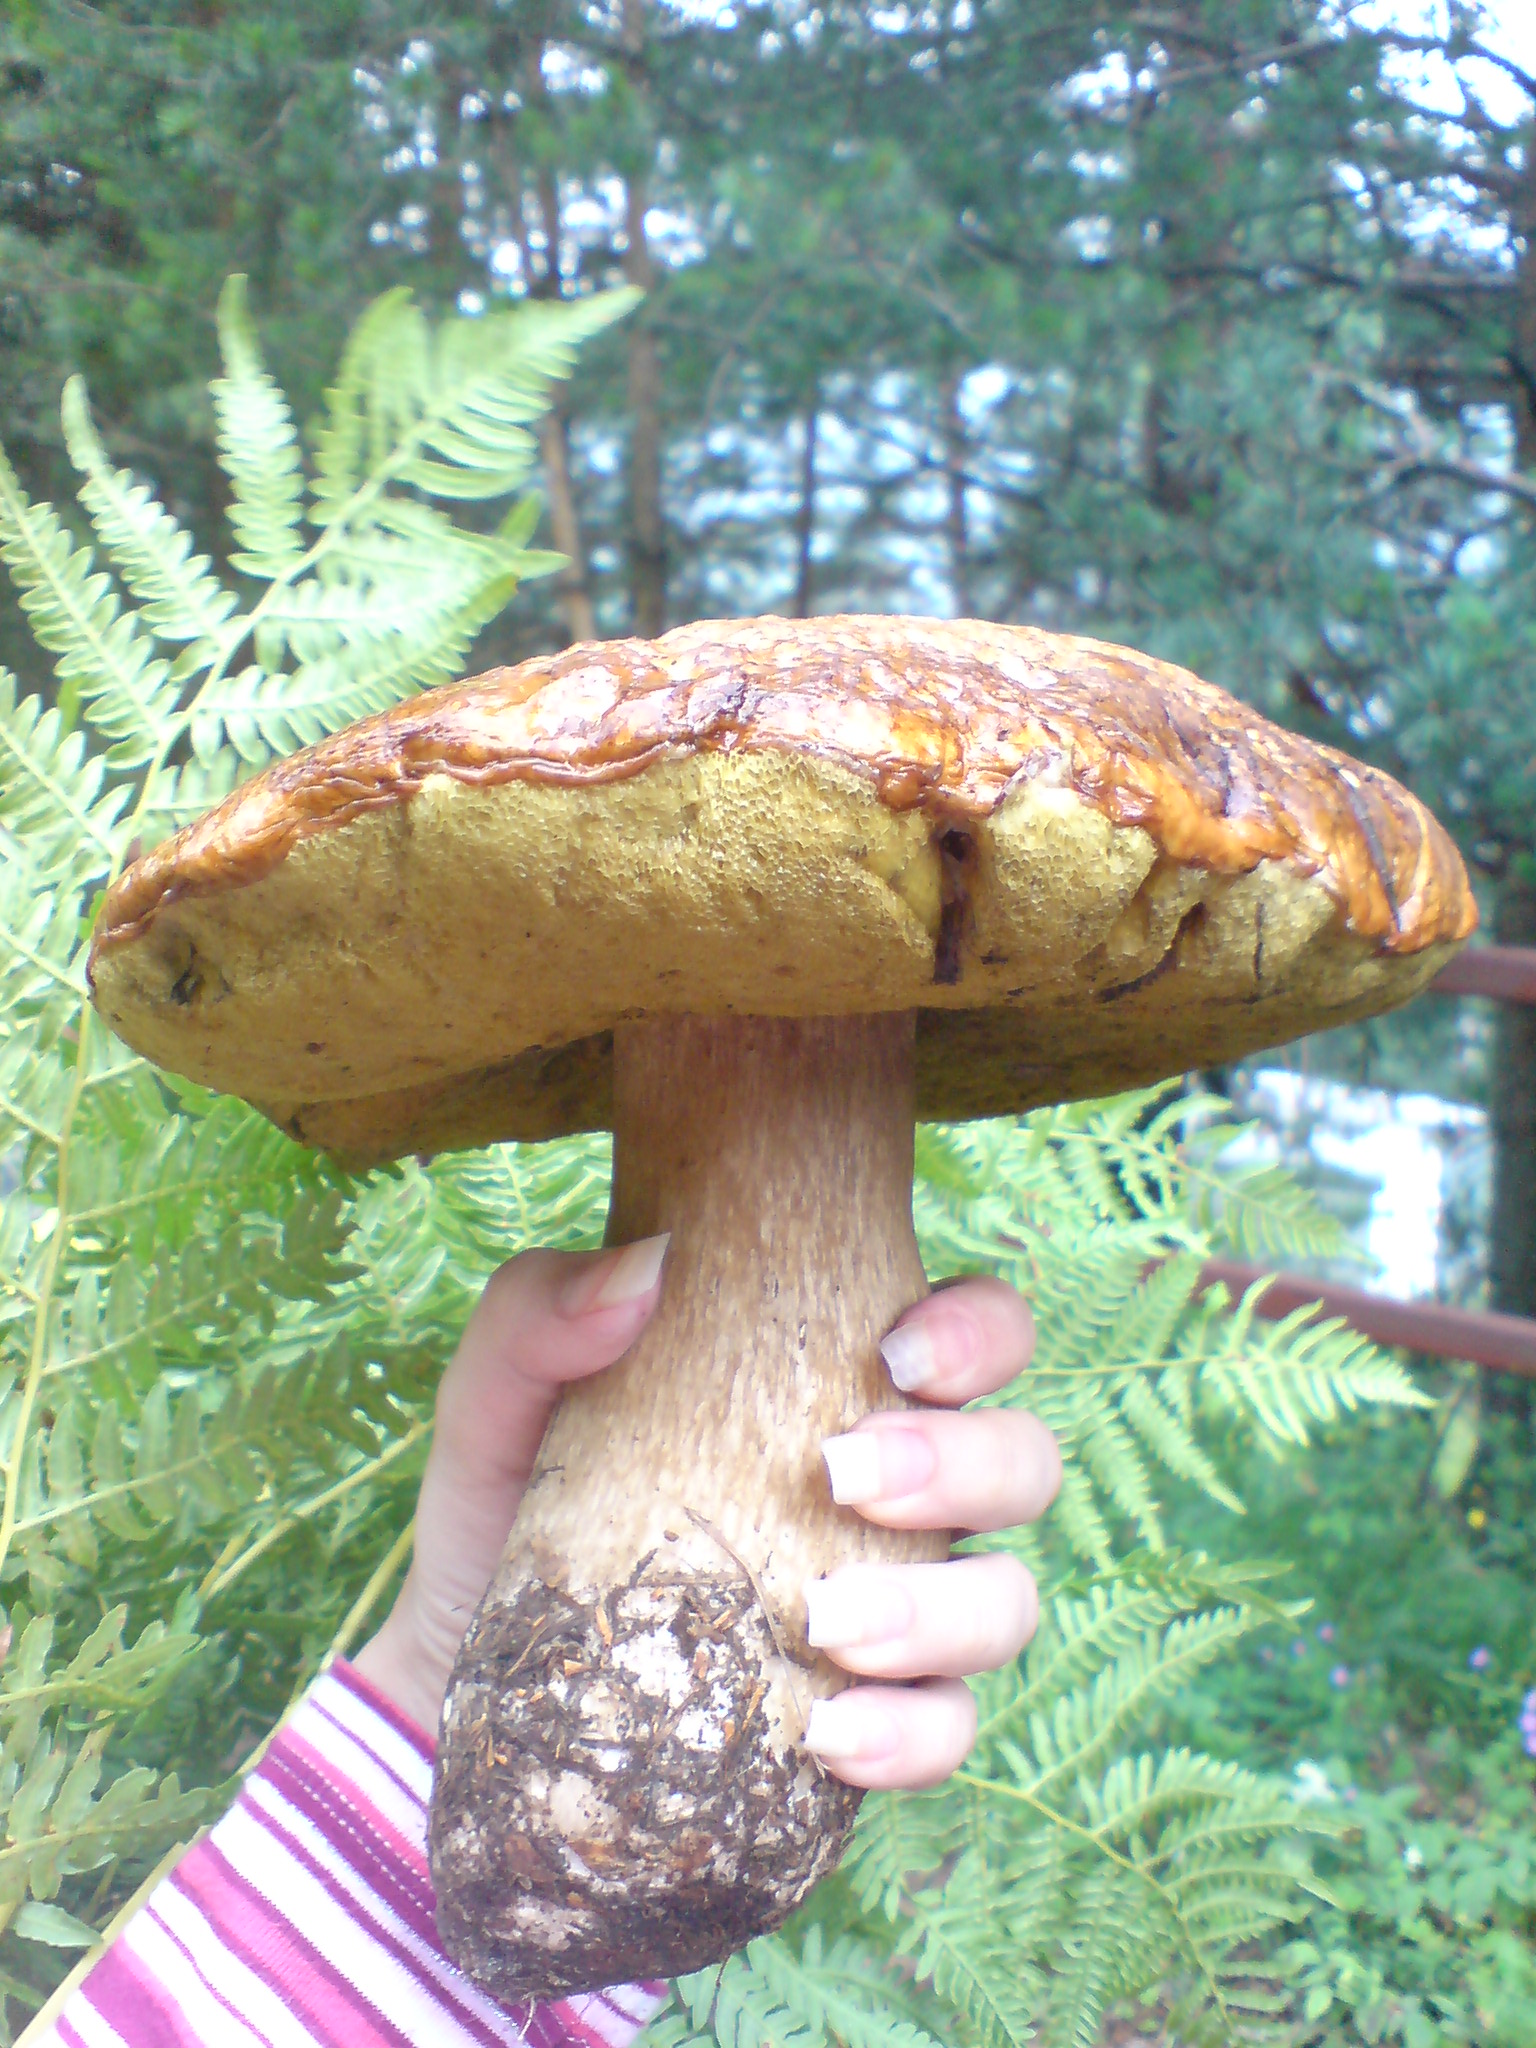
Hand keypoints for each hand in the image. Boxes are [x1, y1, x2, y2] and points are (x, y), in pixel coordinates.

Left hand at [354, 1248, 1057, 1790]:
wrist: (459, 1682)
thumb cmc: (508, 1504)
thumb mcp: (495, 1398)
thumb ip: (539, 1313)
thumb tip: (644, 1266)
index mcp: (839, 1384)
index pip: (976, 1331)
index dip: (980, 1330)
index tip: (898, 1353)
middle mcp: (895, 1494)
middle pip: (1022, 1460)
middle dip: (965, 1466)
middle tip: (843, 1478)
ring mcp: (898, 1612)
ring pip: (1008, 1599)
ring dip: (945, 1609)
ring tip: (828, 1622)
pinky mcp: (872, 1725)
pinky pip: (949, 1732)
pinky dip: (912, 1736)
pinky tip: (828, 1734)